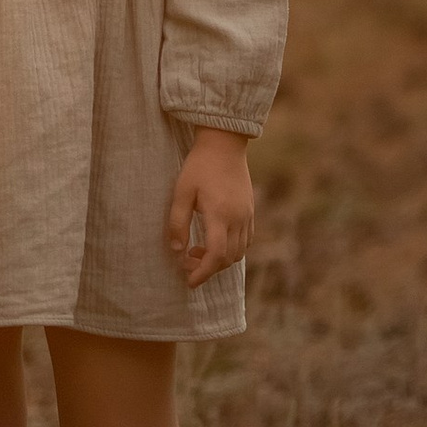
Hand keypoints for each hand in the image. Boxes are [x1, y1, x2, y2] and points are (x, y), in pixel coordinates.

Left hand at [166, 129, 254, 286]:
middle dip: (208, 268)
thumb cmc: (199, 166)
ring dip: (220, 259)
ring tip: (197, 250)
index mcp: (220, 215)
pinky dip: (231, 249)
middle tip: (186, 263)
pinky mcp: (250, 211)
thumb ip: (178, 222)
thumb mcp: (181, 192)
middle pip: (228, 258)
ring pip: (239, 252)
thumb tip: (176, 251)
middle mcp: (238, 219)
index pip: (216, 255)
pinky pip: (246, 240)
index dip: (203, 273)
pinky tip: (214, 240)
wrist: (224, 144)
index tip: (189, 281)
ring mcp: (247, 216)